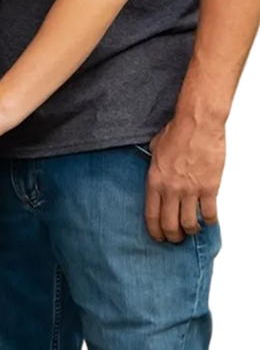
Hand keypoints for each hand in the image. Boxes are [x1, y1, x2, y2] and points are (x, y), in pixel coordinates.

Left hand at [145, 115, 226, 243]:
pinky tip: (210, 219)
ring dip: (192, 231)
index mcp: (155, 179)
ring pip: (190, 225)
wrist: (199, 123)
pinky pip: (211, 215)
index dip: (155, 232)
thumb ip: (155, 162)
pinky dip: (211, 221)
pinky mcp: (210, 189)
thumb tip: (157, 169)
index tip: (159, 238)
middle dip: (173, 237)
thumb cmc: (177, 131)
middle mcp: (171, 189)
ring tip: (194, 229)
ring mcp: (191, 190)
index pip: (152, 215)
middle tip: (177, 238)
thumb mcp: (156, 147)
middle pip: (170, 225)